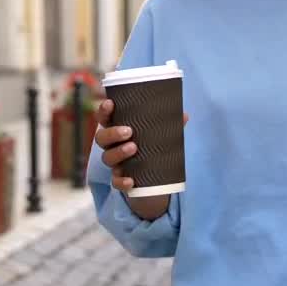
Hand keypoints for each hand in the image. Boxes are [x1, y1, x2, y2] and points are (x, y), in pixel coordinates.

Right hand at [94, 98, 188, 219]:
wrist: (154, 180)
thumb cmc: (152, 148)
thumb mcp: (160, 136)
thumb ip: (169, 125)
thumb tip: (184, 115)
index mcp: (118, 129)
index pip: (105, 118)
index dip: (104, 110)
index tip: (110, 103)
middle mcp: (112, 145)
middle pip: (101, 138)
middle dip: (112, 133)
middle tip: (129, 131)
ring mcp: (115, 163)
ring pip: (107, 157)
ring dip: (118, 152)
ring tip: (134, 148)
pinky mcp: (120, 180)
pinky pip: (115, 182)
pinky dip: (121, 181)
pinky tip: (131, 181)